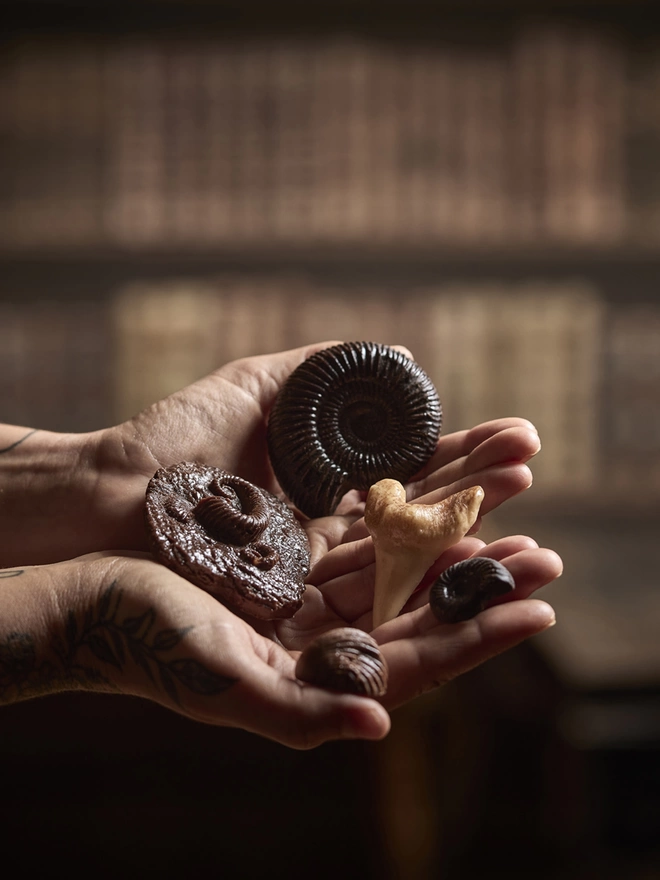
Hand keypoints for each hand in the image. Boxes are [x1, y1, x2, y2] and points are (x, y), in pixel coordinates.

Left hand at [0, 342, 540, 566]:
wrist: (112, 495)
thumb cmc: (177, 440)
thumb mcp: (257, 385)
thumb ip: (323, 370)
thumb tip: (403, 354)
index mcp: (326, 489)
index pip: (412, 474)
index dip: (463, 455)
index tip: (515, 434)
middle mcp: (330, 536)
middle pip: (421, 517)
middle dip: (482, 490)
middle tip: (534, 461)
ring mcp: (316, 577)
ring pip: (407, 561)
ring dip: (472, 536)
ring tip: (529, 509)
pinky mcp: (295, 614)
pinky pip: (371, 599)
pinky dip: (424, 580)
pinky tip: (474, 553)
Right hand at [0, 538, 559, 747]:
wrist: (93, 592)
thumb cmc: (150, 642)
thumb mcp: (224, 683)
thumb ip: (302, 712)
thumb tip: (381, 721)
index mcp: (318, 678)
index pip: (419, 661)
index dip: (478, 634)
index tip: (538, 607)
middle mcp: (324, 639)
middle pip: (422, 608)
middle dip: (484, 580)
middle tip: (546, 551)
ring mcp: (310, 594)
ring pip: (399, 564)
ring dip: (452, 535)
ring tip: (509, 506)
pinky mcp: (291, 556)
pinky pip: (360, 534)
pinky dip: (400, 515)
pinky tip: (433, 494)